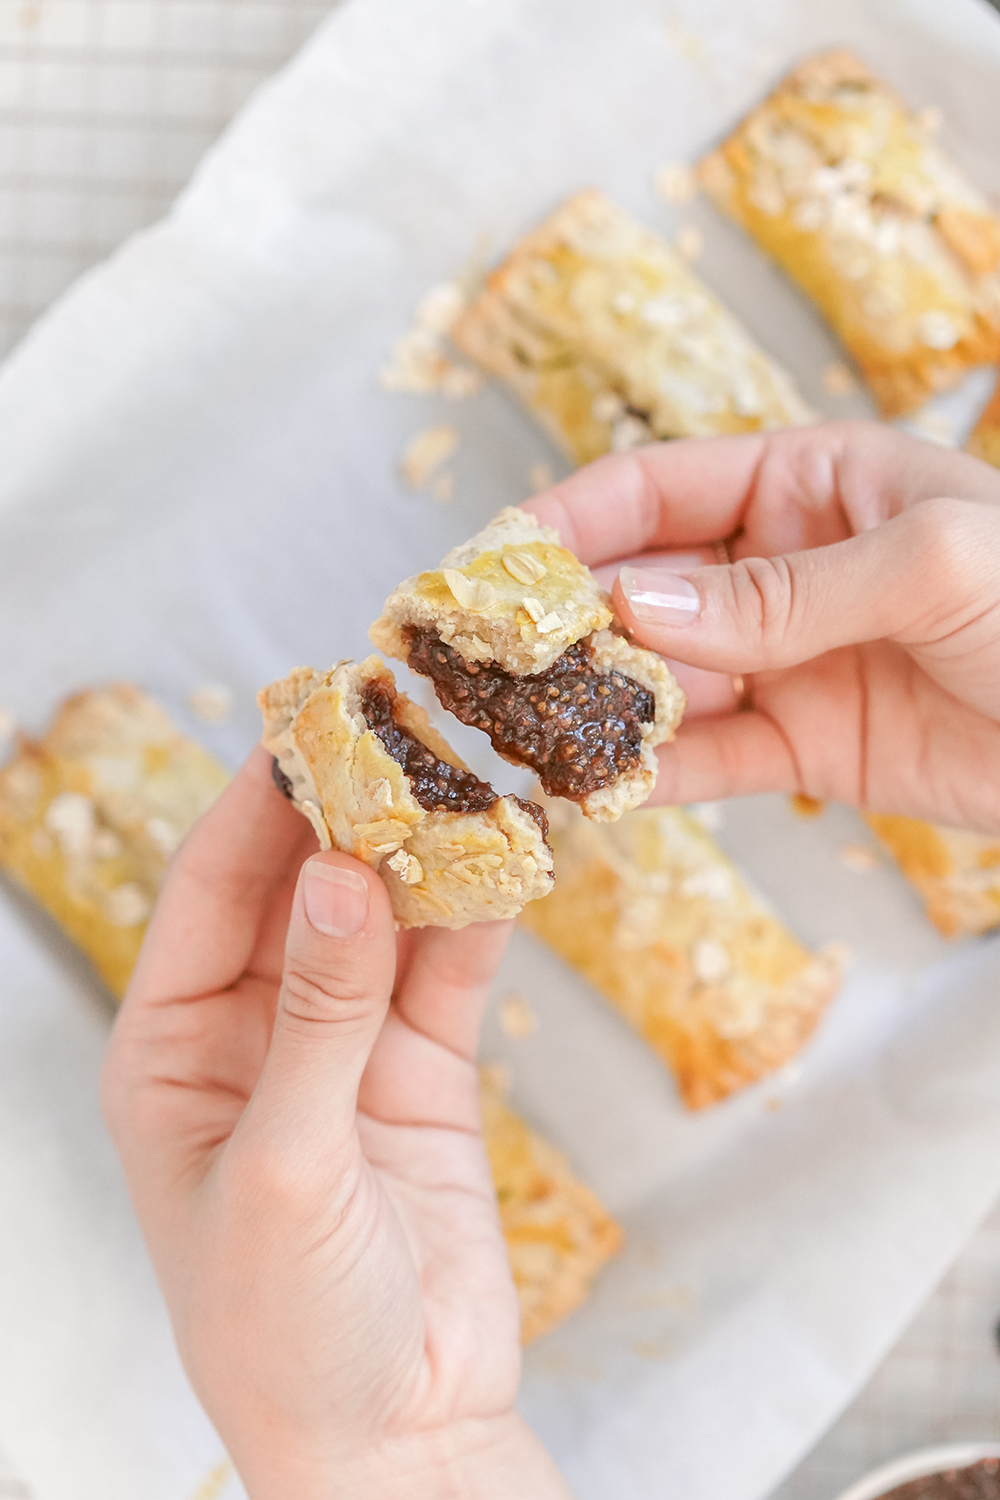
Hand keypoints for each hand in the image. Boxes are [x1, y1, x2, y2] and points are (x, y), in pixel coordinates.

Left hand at [101, 747, 570, 1499]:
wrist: (399, 1436)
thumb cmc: (288, 1328)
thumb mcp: (283, 1166)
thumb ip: (317, 1016)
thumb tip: (338, 873)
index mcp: (170, 1050)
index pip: (206, 893)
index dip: (255, 804)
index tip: (310, 722)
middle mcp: (252, 1031)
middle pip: (297, 887)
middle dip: (346, 810)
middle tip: (402, 722)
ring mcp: (343, 1044)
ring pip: (383, 917)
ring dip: (425, 850)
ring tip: (470, 768)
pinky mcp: (424, 1069)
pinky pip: (451, 970)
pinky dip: (482, 915)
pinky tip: (514, 855)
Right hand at [529, 421, 999, 832]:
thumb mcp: (928, 565)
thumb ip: (782, 592)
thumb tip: (636, 605)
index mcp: (811, 484)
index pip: (662, 487)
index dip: (573, 518)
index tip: (494, 559)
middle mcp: (784, 568)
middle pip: (645, 588)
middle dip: (566, 623)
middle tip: (487, 663)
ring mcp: (789, 661)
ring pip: (666, 680)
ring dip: (596, 706)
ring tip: (521, 734)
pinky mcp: (806, 747)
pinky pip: (711, 759)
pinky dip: (653, 774)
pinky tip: (598, 787)